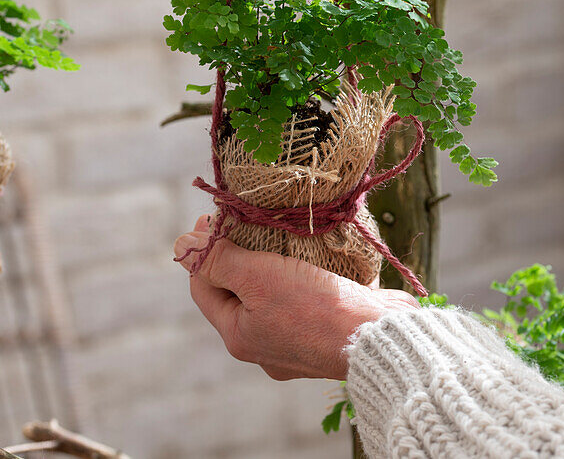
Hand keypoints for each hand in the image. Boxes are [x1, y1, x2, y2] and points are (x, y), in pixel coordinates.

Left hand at [173, 216, 419, 380]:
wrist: (380, 336)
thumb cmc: (316, 308)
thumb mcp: (258, 277)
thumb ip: (219, 261)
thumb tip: (183, 245)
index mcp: (240, 337)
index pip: (204, 287)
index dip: (204, 251)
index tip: (216, 217)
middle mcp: (265, 346)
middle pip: (240, 291)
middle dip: (242, 255)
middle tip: (251, 220)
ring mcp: (299, 342)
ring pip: (275, 293)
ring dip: (277, 263)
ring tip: (284, 233)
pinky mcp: (330, 331)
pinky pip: (308, 298)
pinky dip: (308, 275)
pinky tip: (317, 256)